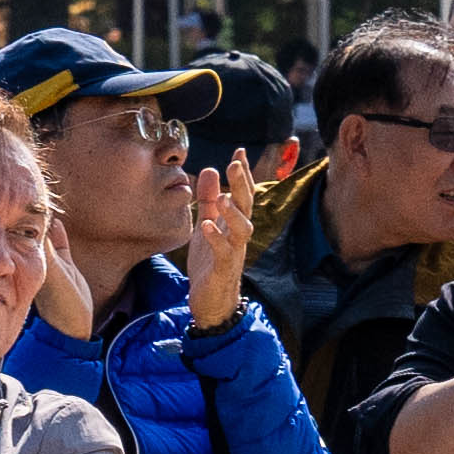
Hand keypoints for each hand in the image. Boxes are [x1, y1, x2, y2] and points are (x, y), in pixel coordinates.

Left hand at [181, 142, 270, 327]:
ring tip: (223, 197)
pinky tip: (207, 226)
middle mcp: (238, 235)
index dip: (243, 174)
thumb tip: (209, 170)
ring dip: (234, 212)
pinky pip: (224, 252)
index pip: (242, 194)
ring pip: (243, 229)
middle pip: (247, 206)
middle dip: (242, 185)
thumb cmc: (210, 263)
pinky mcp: (223, 269)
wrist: (211, 302)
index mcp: (234, 224)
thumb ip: (208, 200)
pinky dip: (217, 238)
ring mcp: (234, 252)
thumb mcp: (206, 226)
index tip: (240, 151)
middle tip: (235, 163)